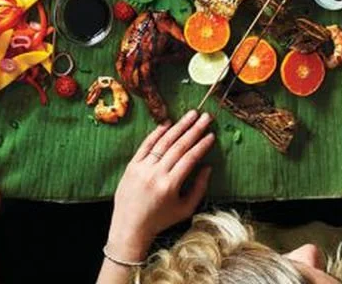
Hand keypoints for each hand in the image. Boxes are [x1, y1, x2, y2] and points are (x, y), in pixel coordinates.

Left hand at [106, 111, 214, 261]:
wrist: (130, 227)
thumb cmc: (160, 220)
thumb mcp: (185, 209)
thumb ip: (199, 188)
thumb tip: (208, 166)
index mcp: (169, 186)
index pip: (189, 159)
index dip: (202, 145)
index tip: (212, 135)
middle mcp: (155, 174)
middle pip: (178, 146)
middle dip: (194, 130)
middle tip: (206, 117)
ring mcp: (142, 168)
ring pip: (163, 142)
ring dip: (179, 126)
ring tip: (191, 115)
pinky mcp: (131, 166)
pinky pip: (146, 145)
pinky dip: (157, 133)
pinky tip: (168, 123)